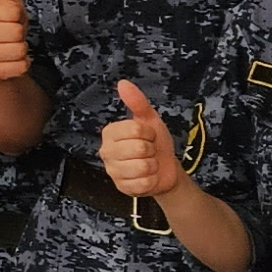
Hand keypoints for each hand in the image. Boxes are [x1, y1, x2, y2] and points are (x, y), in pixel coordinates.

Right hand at [98, 78, 187, 199]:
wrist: (165, 169)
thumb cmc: (156, 143)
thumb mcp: (150, 120)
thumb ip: (137, 102)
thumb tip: (123, 83)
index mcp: (110, 133)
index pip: (135, 129)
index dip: (149, 133)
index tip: (149, 136)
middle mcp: (106, 151)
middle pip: (139, 149)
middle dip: (151, 150)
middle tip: (149, 151)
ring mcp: (113, 171)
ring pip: (142, 167)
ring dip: (152, 166)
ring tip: (148, 164)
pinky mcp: (121, 188)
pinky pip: (143, 183)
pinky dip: (151, 181)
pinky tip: (147, 177)